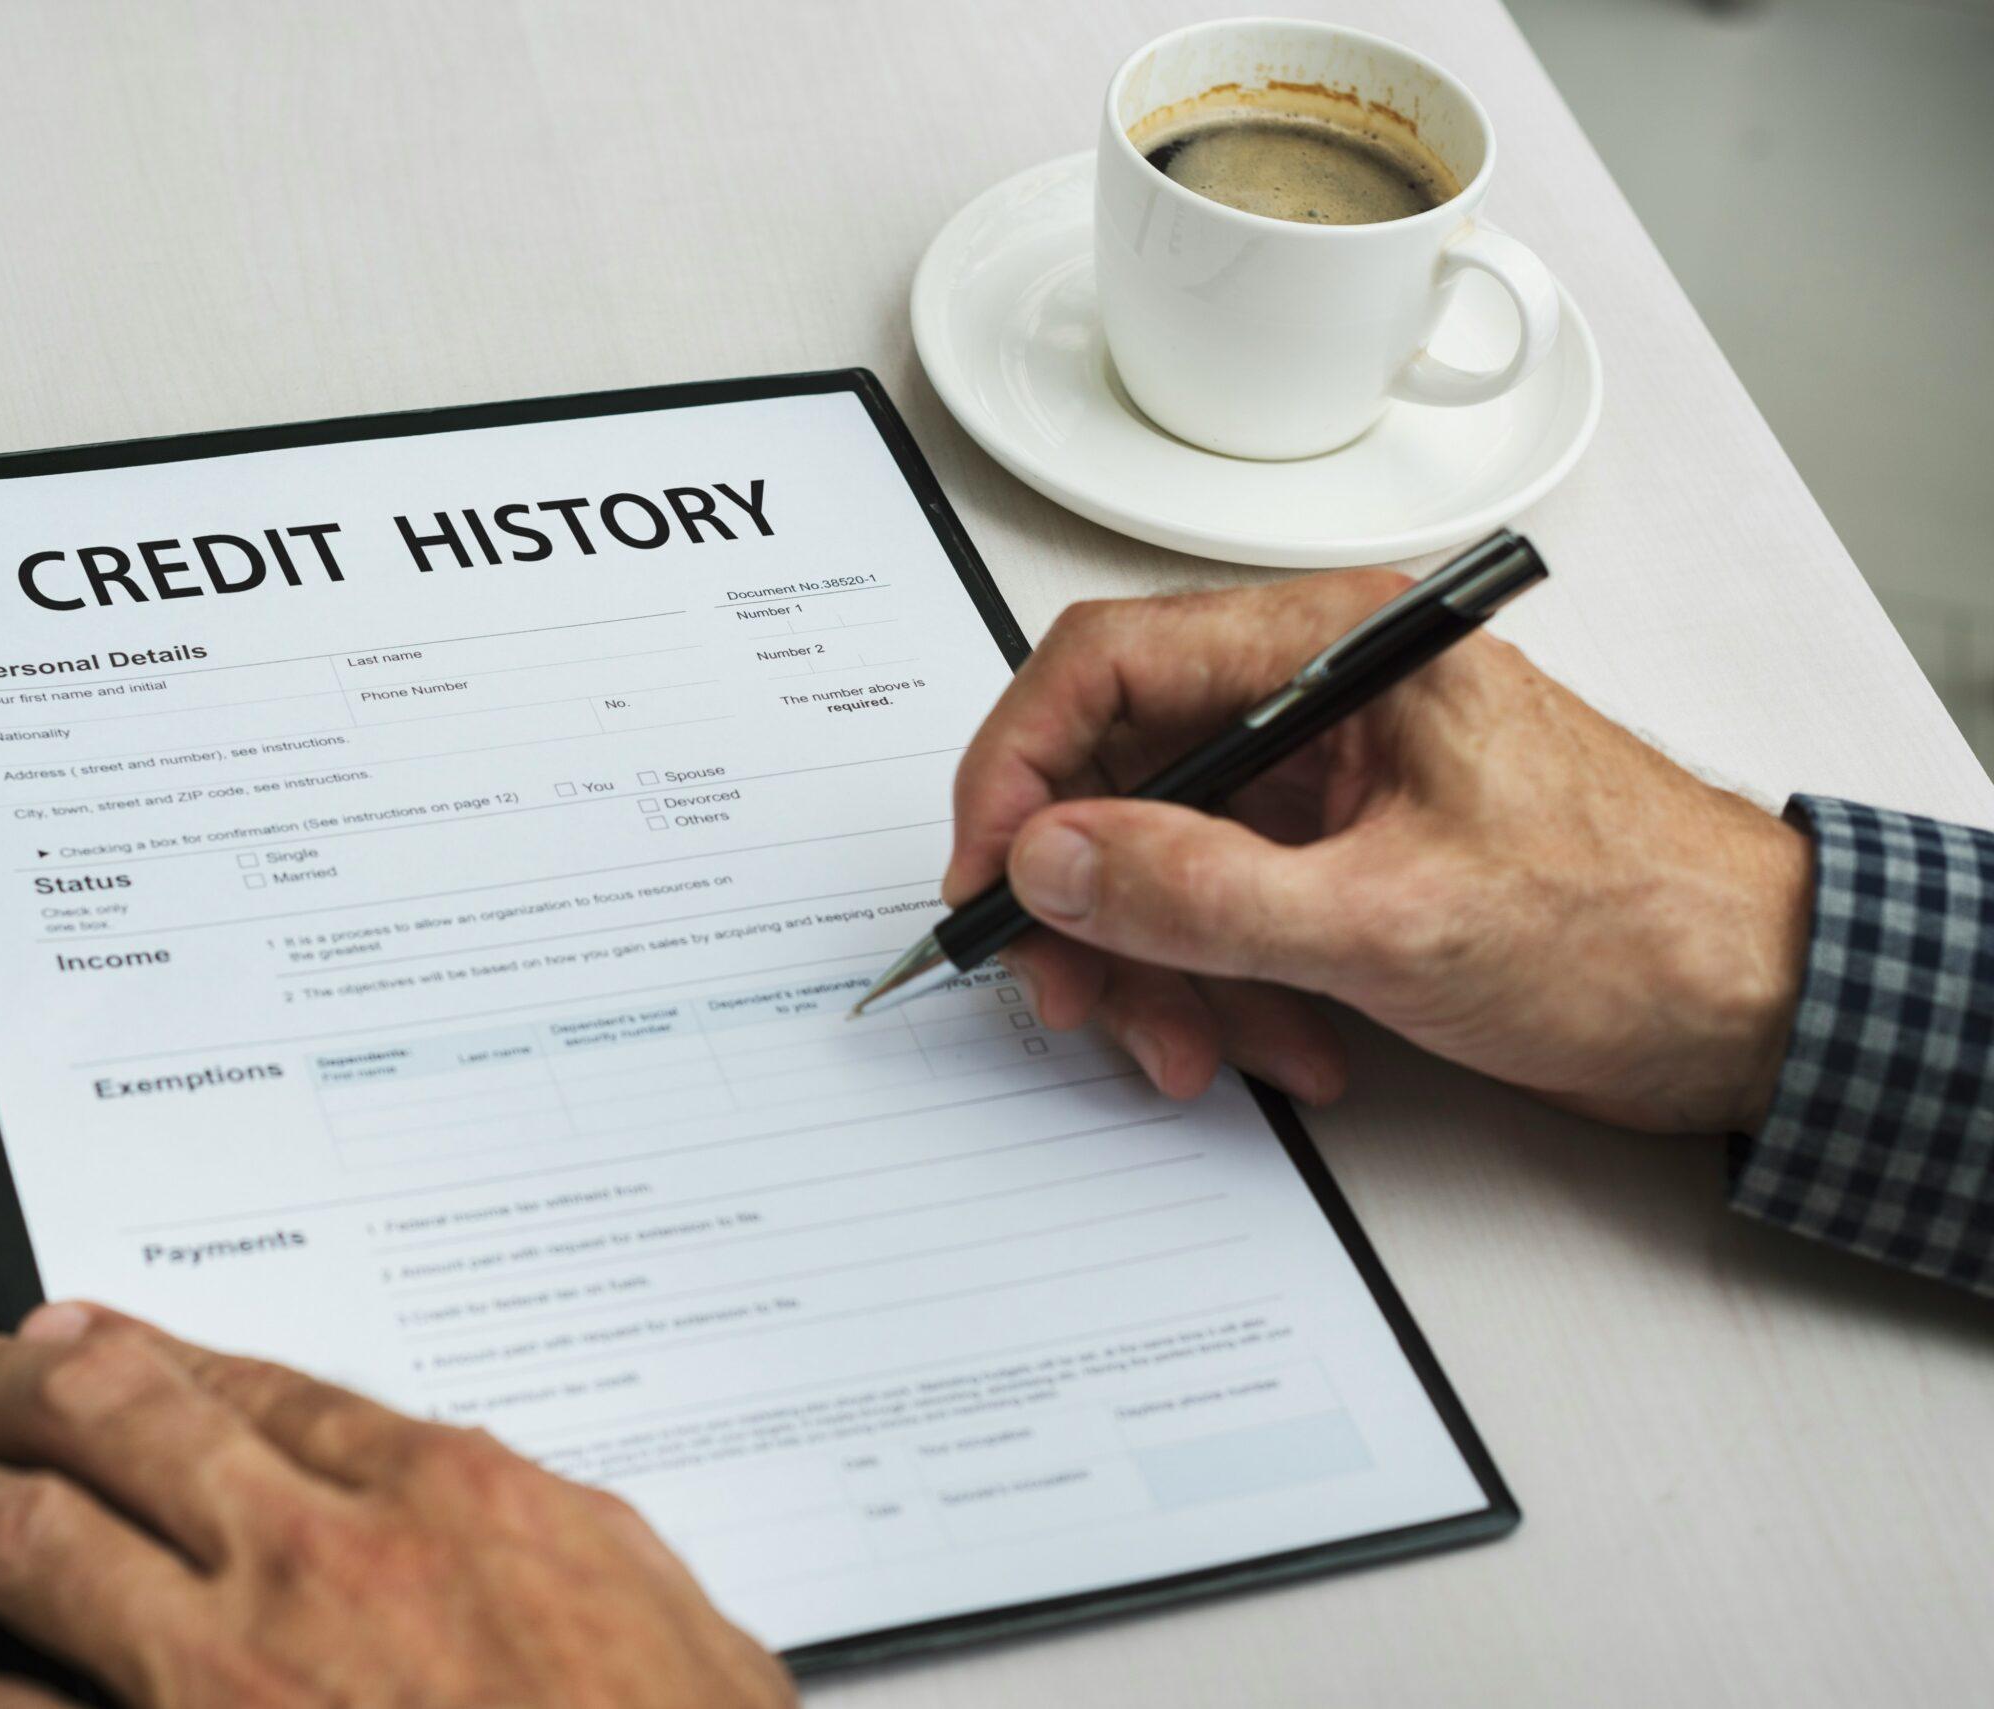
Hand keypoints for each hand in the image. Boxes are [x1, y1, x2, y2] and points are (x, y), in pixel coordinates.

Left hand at [0, 1302, 793, 1708]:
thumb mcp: (673, 1628)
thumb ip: (567, 1549)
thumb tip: (509, 1510)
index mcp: (447, 1504)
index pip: (259, 1386)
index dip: (149, 1350)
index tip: (82, 1336)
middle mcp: (320, 1566)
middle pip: (118, 1427)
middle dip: (4, 1387)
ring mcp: (224, 1684)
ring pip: (35, 1546)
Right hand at [946, 571, 1813, 1132]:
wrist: (1759, 1010)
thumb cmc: (1638, 925)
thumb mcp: (1396, 920)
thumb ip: (1204, 891)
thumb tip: (1054, 858)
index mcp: (1340, 650)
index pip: (1109, 661)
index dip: (1019, 767)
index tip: (988, 875)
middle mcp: (1320, 701)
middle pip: (1118, 772)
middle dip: (1088, 900)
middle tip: (1074, 992)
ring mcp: (1326, 787)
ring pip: (1158, 859)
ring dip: (1156, 969)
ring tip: (1199, 1049)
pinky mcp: (1337, 864)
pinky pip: (1220, 917)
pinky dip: (1222, 992)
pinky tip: (1284, 1047)